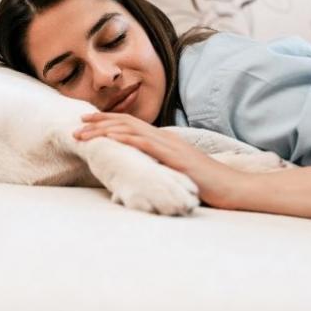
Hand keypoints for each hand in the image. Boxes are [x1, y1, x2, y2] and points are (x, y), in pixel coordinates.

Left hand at [74, 112, 249, 209]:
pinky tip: (111, 138)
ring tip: (84, 132)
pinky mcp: (176, 157)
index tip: (87, 123)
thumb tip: (141, 174)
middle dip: (100, 121)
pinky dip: (127, 139)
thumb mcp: (176, 174)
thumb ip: (159, 169)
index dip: (108, 121)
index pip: (132, 125)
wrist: (233, 189)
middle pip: (127, 122)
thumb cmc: (207, 186)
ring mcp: (171, 146)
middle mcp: (166, 138)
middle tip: (77, 123)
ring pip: (132, 129)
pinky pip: (147, 144)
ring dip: (105, 130)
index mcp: (165, 141)